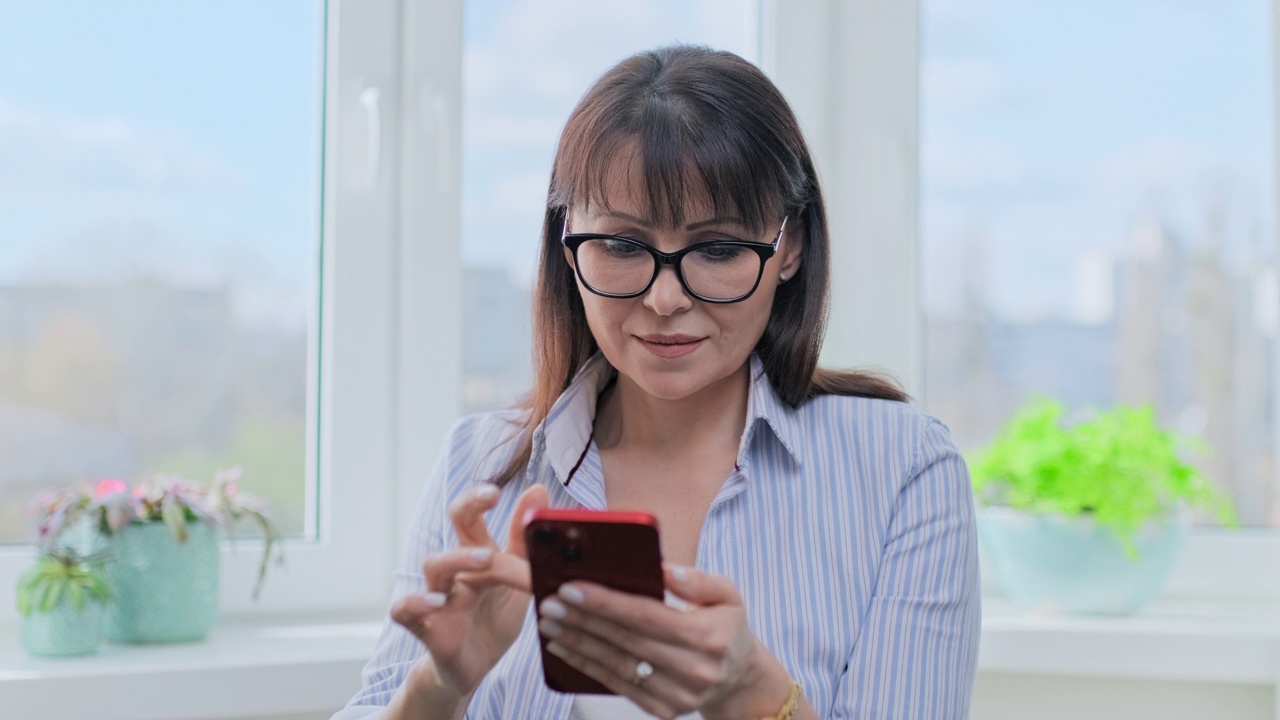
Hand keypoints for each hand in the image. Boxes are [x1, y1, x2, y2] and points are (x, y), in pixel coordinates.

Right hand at [390, 483, 547, 699]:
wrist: (472, 668)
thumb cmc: (492, 619)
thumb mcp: (517, 582)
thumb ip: (524, 543)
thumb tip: (538, 491)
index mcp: (479, 556)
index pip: (474, 516)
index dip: (480, 498)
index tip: (497, 488)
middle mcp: (457, 569)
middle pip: (453, 527)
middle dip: (468, 506)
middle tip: (490, 496)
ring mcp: (439, 595)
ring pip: (435, 564)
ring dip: (459, 557)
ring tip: (486, 558)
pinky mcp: (425, 627)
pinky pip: (406, 609)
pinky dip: (417, 602)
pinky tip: (438, 601)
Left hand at [534, 564, 793, 719]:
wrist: (739, 678)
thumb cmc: (726, 626)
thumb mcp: (727, 594)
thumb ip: (698, 580)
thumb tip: (664, 569)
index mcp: (707, 635)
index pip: (646, 615)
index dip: (606, 602)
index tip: (571, 587)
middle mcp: (693, 669)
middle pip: (625, 640)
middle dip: (582, 620)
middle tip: (549, 603)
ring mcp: (677, 695)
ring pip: (616, 665)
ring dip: (577, 643)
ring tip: (549, 624)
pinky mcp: (663, 709)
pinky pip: (618, 685)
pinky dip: (587, 666)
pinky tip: (566, 648)